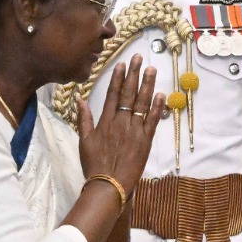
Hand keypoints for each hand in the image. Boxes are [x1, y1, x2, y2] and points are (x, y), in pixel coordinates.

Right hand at [78, 55, 164, 192]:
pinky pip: (152, 121)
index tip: (122, 64)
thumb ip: (84, 119)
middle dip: (134, 74)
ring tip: (151, 69)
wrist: (108, 183)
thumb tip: (80, 100)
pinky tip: (161, 94)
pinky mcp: (145, 140)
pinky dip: (157, 107)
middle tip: (139, 58)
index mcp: (105, 121)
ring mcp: (134, 130)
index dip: (118, 78)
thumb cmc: (95, 164)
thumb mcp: (84, 141)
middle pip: (128, 94)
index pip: (112, 94)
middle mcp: (120, 122)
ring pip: (141, 103)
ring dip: (147, 85)